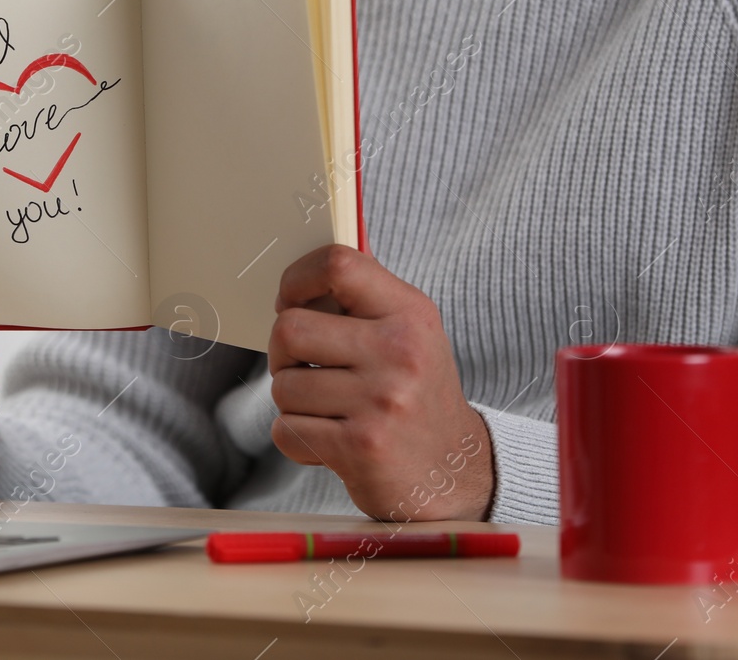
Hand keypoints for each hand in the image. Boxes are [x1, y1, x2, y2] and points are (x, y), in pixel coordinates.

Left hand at [266, 245, 493, 521]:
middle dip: (283, 355)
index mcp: (410, 313)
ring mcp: (382, 401)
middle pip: (289, 329)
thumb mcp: (409, 335)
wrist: (454, 473)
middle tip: (305, 370)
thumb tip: (307, 269)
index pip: (337, 264)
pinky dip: (296, 439)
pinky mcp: (361, 446)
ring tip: (330, 412)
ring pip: (283, 386)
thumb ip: (363, 298)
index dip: (296, 279)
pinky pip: (286, 430)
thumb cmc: (415, 395)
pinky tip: (331, 443)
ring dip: (293, 404)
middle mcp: (400, 352)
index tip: (289, 301)